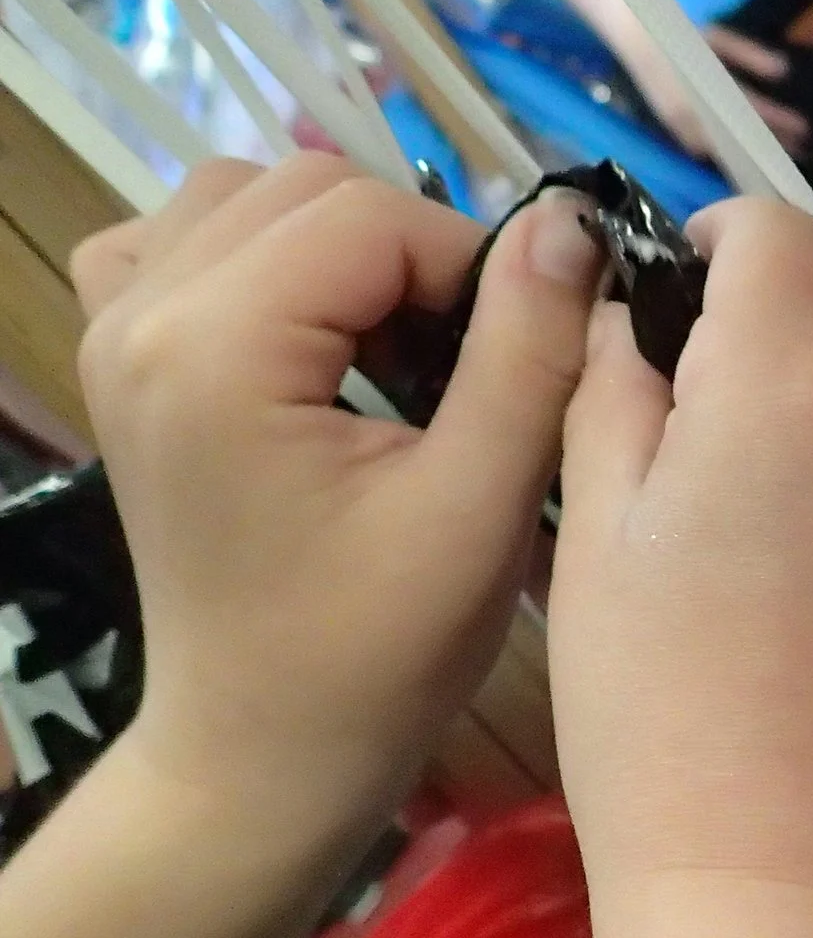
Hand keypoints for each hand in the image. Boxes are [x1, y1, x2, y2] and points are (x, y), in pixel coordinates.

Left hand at [70, 153, 602, 833]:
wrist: (263, 751)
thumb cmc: (379, 653)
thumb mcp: (479, 509)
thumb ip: (528, 352)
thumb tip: (570, 223)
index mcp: (215, 348)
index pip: (371, 215)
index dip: (473, 268)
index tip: (522, 362)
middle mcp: (141, 314)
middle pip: (309, 186)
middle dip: (413, 254)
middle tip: (468, 368)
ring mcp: (116, 330)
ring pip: (250, 193)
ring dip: (346, 249)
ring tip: (399, 354)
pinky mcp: (124, 356)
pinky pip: (190, 238)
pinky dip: (266, 260)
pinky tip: (315, 336)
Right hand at [549, 198, 812, 927]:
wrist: (803, 898)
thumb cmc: (661, 724)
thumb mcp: (595, 537)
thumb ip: (617, 385)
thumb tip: (632, 309)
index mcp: (798, 378)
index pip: (777, 231)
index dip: (717, 250)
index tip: (680, 306)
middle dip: (787, 346)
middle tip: (716, 450)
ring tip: (789, 555)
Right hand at [622, 29, 808, 158]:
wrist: (633, 37)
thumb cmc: (679, 34)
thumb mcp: (716, 36)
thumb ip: (749, 55)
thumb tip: (784, 72)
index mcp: (704, 91)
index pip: (751, 112)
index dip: (779, 122)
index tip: (805, 130)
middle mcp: (693, 117)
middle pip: (744, 141)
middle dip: (774, 147)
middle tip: (806, 153)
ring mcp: (683, 131)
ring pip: (728, 154)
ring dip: (757, 156)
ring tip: (786, 158)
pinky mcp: (678, 136)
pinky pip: (712, 153)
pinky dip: (735, 156)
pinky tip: (755, 157)